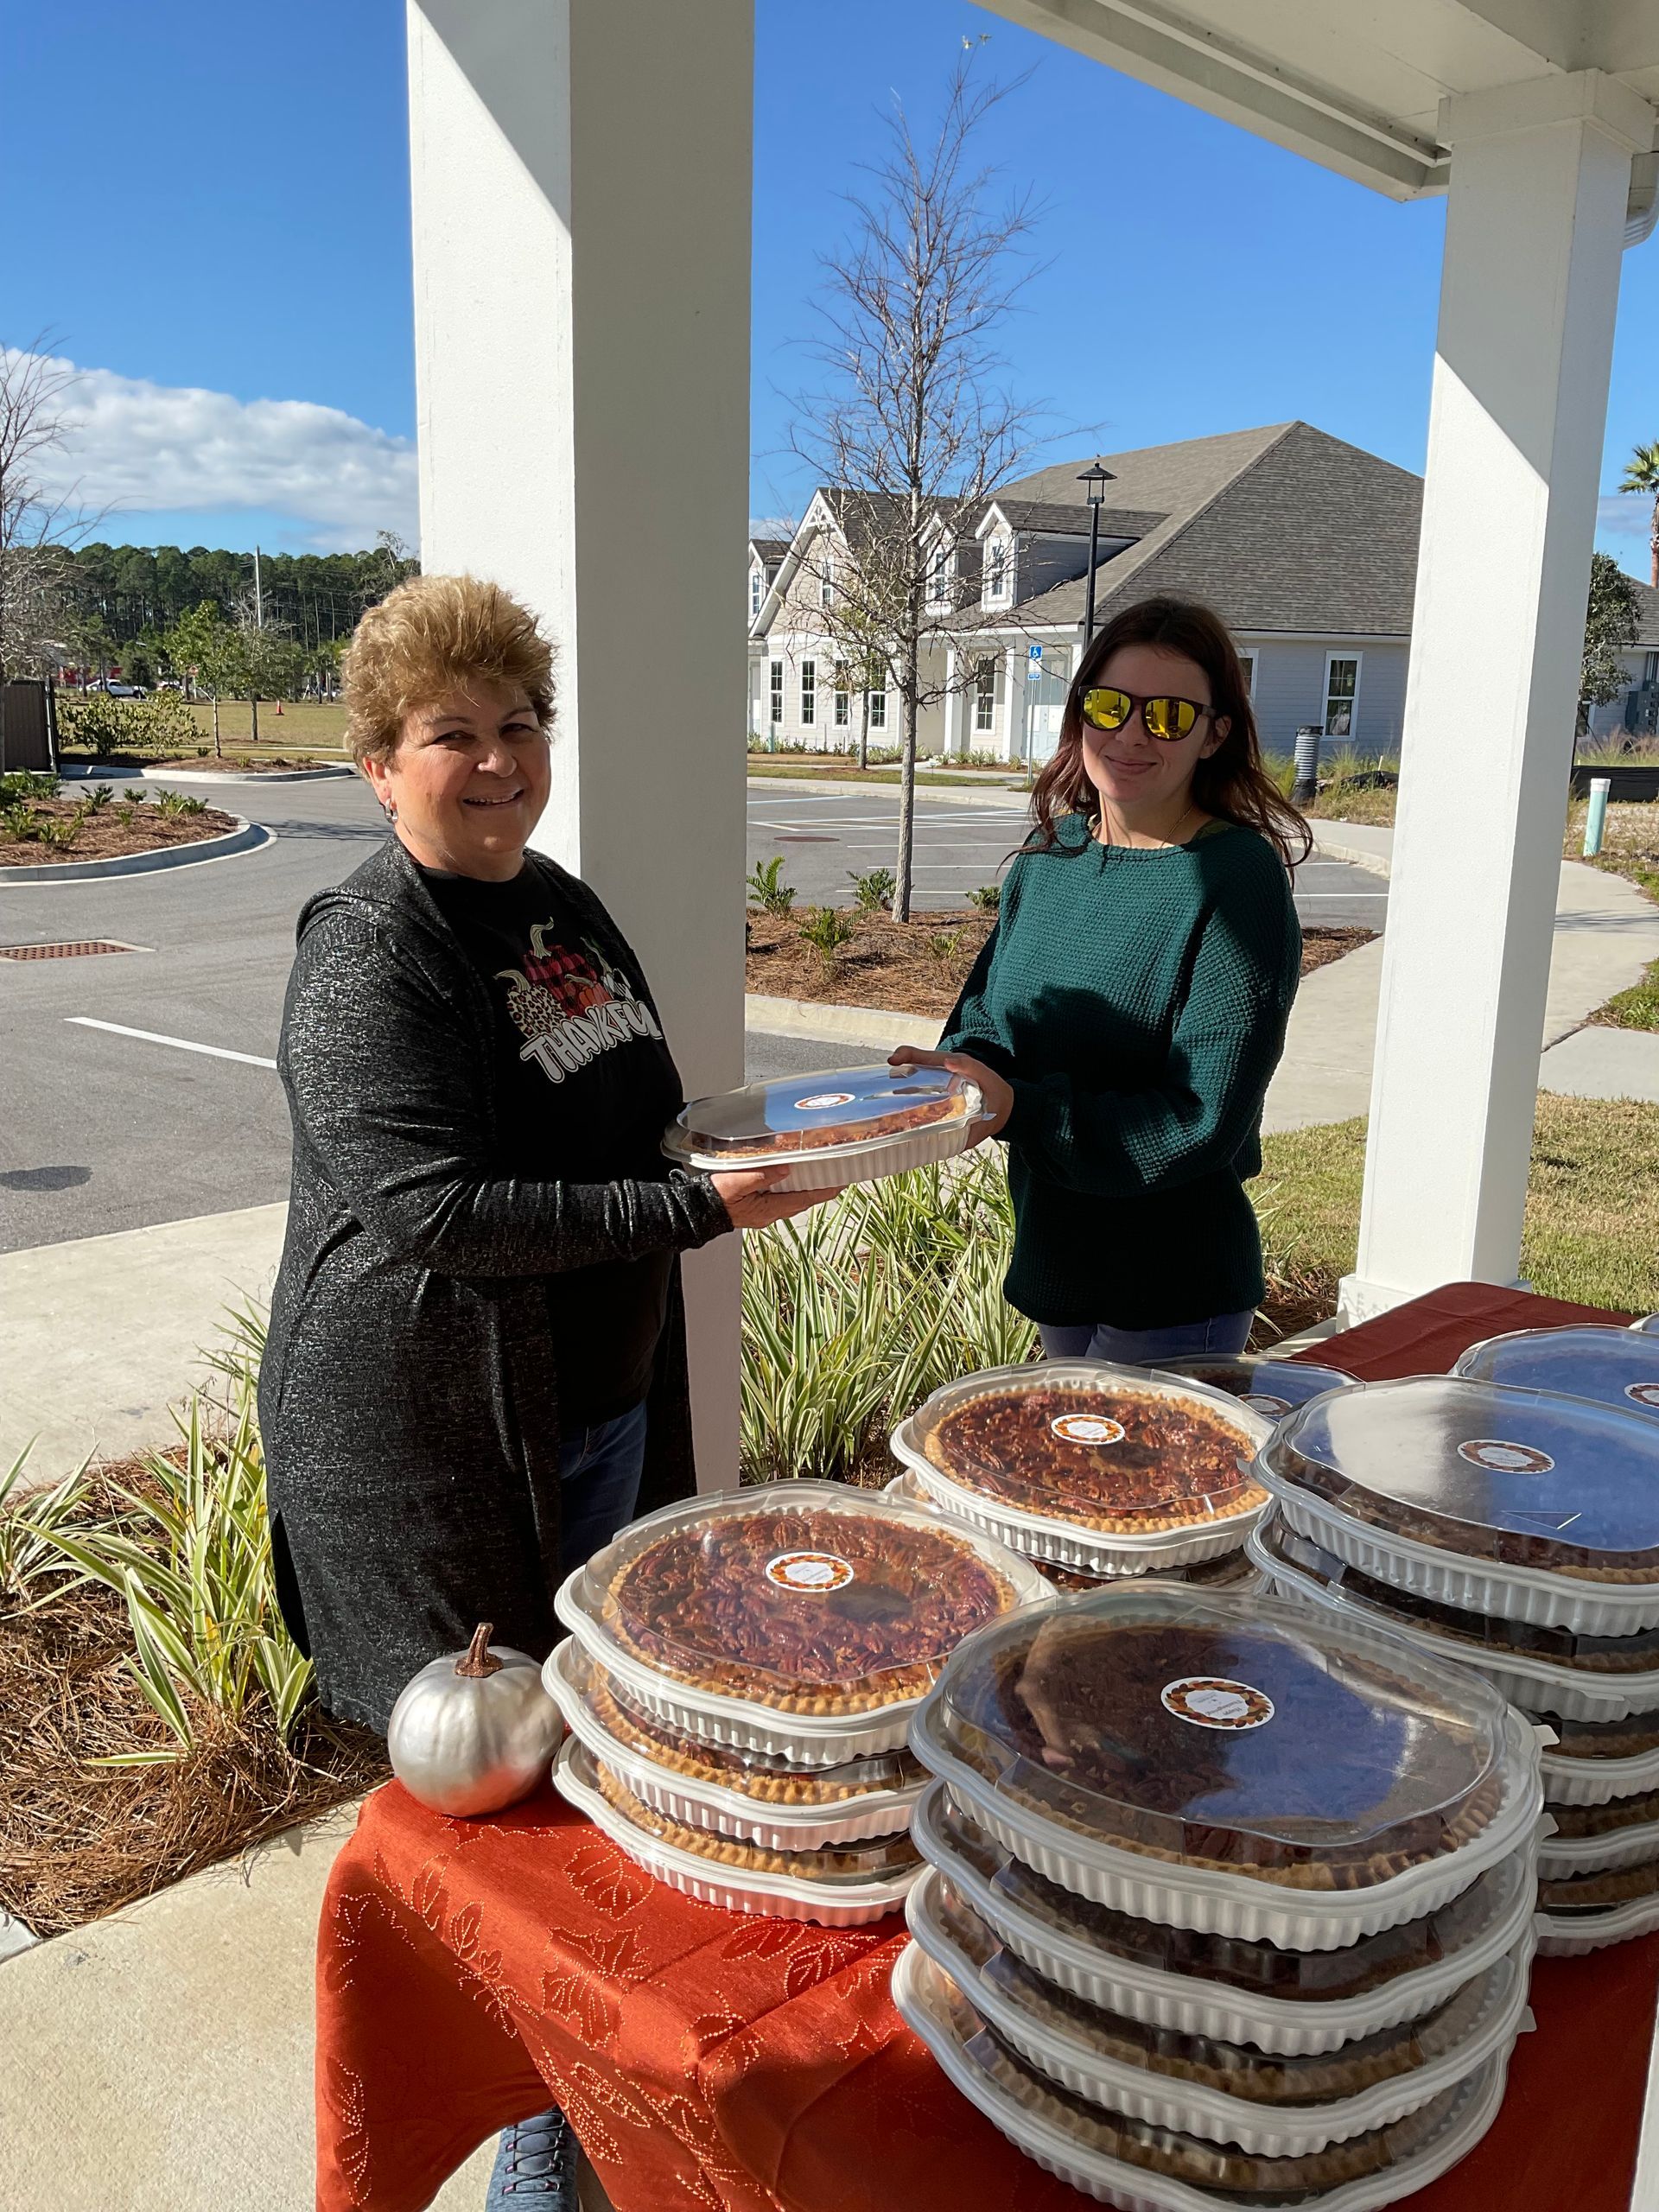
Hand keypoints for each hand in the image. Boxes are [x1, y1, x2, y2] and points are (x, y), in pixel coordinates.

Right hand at [710, 1165, 831, 1229]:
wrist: (695, 1210)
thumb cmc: (714, 1198)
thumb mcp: (738, 1182)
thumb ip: (763, 1175)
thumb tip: (786, 1169)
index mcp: (768, 1209)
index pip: (804, 1199)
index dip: (824, 1191)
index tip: (840, 1183)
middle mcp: (769, 1213)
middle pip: (801, 1200)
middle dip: (818, 1189)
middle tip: (834, 1177)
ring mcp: (762, 1212)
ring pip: (791, 1199)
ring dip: (805, 1188)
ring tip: (818, 1176)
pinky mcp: (755, 1207)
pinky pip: (780, 1197)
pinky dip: (790, 1188)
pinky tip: (791, 1179)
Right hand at [888, 1045, 1013, 1138]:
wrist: (1003, 1110)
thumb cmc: (992, 1087)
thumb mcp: (983, 1073)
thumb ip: (968, 1066)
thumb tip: (946, 1061)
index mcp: (944, 1068)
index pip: (919, 1057)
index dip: (905, 1055)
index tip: (893, 1060)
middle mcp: (935, 1080)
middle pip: (908, 1075)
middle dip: (892, 1078)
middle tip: (880, 1084)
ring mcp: (934, 1096)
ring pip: (909, 1093)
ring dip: (895, 1097)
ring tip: (882, 1105)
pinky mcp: (937, 1113)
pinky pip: (917, 1112)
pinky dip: (905, 1116)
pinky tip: (896, 1124)